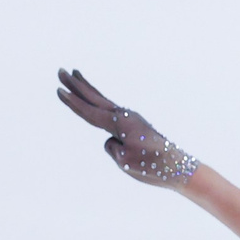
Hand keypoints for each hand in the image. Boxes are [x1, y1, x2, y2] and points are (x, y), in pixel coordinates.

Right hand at [56, 69, 199, 185]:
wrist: (180, 168)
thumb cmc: (153, 167)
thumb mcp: (125, 161)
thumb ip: (112, 148)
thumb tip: (112, 140)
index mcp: (120, 123)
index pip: (90, 112)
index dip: (73, 103)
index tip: (58, 90)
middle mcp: (125, 116)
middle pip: (95, 98)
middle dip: (76, 85)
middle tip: (61, 70)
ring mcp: (131, 119)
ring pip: (104, 100)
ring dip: (88, 88)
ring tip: (77, 74)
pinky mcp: (136, 125)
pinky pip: (112, 110)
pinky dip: (101, 101)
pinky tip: (97, 100)